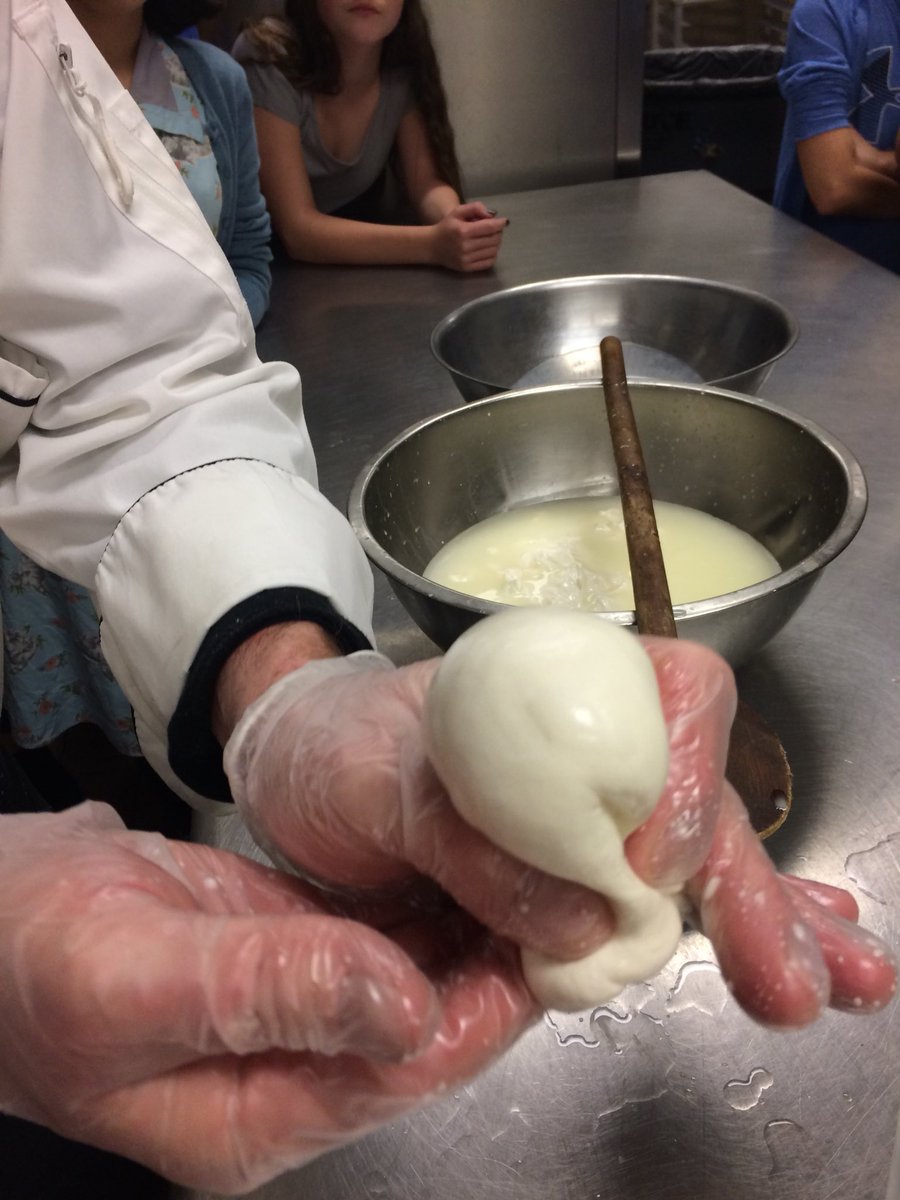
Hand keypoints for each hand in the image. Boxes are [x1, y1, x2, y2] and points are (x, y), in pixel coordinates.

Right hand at [0, 802, 533, 1192]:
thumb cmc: (25, 954)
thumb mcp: (136, 974)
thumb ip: (269, 988)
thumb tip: (401, 1005)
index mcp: (253, 1115)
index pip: (400, 1072)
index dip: (481, 1015)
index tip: (550, 953)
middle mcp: (283, 1077)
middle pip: (418, 1030)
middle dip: (492, 970)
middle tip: (565, 900)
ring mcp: (285, 1014)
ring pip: (405, 981)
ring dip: (468, 933)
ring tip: (532, 874)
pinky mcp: (281, 954)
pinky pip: (371, 937)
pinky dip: (419, 905)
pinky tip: (459, 863)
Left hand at [225, 640, 895, 1027]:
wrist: (293, 776)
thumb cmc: (332, 747)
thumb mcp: (375, 781)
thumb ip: (468, 840)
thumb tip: (586, 918)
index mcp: (560, 683)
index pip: (673, 696)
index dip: (683, 775)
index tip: (648, 861)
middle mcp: (594, 745)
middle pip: (699, 799)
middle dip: (751, 888)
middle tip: (793, 978)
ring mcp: (587, 818)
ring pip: (694, 866)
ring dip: (765, 926)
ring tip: (816, 989)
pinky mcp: (567, 886)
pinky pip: (647, 915)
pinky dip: (717, 944)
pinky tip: (785, 975)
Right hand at [429, 201, 507, 271]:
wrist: (432, 246)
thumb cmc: (447, 227)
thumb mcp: (457, 211)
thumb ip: (475, 208)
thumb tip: (491, 215)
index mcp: (463, 231)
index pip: (489, 227)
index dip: (500, 224)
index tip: (504, 221)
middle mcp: (465, 246)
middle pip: (493, 240)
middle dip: (498, 233)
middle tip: (495, 229)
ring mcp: (466, 259)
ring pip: (493, 251)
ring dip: (496, 244)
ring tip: (491, 239)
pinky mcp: (467, 268)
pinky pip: (488, 262)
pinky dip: (492, 255)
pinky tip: (488, 249)